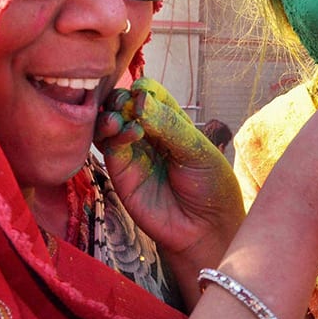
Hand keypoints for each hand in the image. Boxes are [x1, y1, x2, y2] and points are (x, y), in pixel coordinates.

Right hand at [95, 78, 243, 296]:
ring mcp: (132, 152)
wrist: (204, 229)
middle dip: (119, 99)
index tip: (142, 94)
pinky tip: (128, 134)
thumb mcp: (196, 149)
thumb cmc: (209, 185)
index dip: (142, 90)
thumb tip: (138, 99)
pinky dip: (113, 136)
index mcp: (170, 120)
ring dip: (109, 115)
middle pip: (122, 104)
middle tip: (125, 104)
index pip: (148, 93)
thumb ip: (168, 124)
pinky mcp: (121, 172)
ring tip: (119, 119)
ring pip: (108, 124)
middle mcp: (148, 132)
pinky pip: (108, 147)